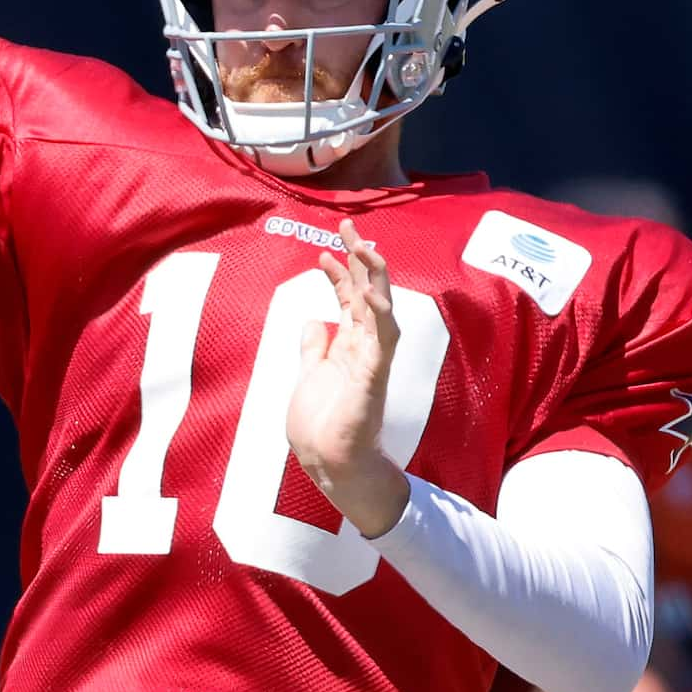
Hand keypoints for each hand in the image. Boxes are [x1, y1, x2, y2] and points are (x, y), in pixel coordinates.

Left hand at [285, 221, 410, 535]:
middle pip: (368, 293)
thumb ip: (314, 349)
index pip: (349, 300)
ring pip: (380, 308)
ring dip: (373, 277)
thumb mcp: (309, 376)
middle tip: (348, 227)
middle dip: (360, 259)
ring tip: (364, 246)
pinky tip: (374, 293)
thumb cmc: (322, 427)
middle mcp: (365, 348)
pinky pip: (383, 341)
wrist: (329, 464)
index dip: (339, 273)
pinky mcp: (374, 377)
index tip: (325, 250)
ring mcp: (373, 361)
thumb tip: (312, 320)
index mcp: (350, 347)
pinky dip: (381, 315)